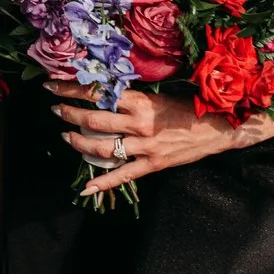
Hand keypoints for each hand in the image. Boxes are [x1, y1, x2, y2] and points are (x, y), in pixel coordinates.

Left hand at [48, 80, 273, 195]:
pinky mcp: (154, 165)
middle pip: (94, 120)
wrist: (222, 128)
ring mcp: (145, 147)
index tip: (52, 85)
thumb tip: (103, 87)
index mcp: (141, 102)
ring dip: (78, 142)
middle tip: (54, 108)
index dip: (72, 89)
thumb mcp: (159, 94)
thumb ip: (132, 95)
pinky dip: (103, 183)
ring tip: (66, 135)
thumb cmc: (191, 107)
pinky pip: (123, 176)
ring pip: (102, 148)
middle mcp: (139, 124)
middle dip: (69, 113)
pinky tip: (85, 188)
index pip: (98, 93)